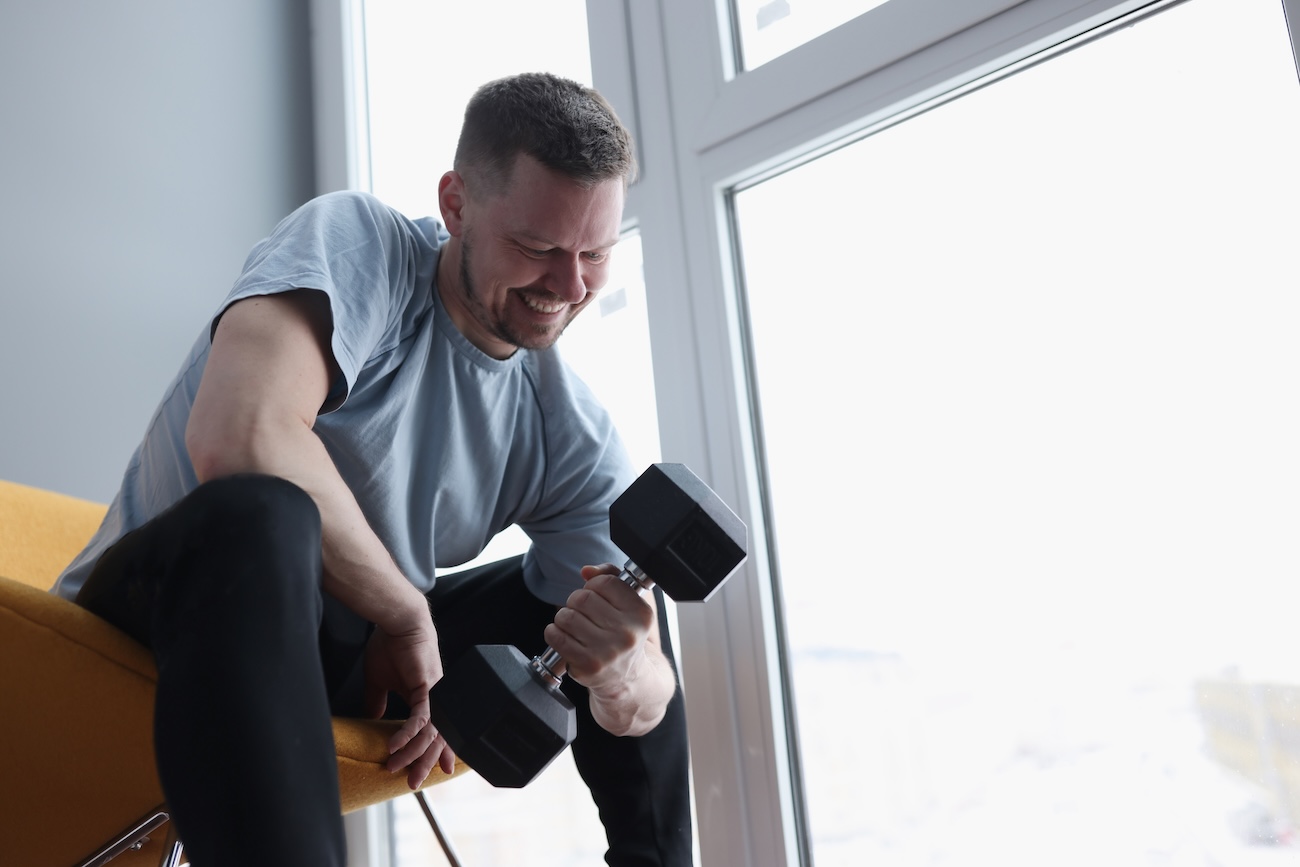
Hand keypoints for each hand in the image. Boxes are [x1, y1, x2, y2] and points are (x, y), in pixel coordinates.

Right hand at [363, 616, 456, 788]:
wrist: (399, 620)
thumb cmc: (390, 645)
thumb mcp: (380, 681)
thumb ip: (377, 701)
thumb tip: (372, 720)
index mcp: (427, 698)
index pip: (435, 731)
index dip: (436, 752)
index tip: (434, 773)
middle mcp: (437, 699)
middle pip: (437, 738)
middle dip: (425, 763)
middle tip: (412, 784)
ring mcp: (435, 693)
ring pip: (432, 732)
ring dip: (415, 753)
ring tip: (398, 768)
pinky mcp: (428, 687)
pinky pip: (422, 717)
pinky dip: (409, 734)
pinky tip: (396, 746)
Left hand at [544, 564, 655, 698]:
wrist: (627, 679)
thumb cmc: (623, 636)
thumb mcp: (628, 605)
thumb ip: (610, 578)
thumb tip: (587, 571)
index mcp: (641, 614)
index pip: (605, 582)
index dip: (594, 585)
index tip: (596, 596)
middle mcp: (627, 633)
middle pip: (582, 597)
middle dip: (576, 601)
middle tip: (583, 613)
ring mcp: (607, 652)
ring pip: (566, 616)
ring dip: (564, 618)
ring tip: (575, 626)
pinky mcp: (588, 666)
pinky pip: (556, 636)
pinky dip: (554, 633)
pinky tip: (566, 638)